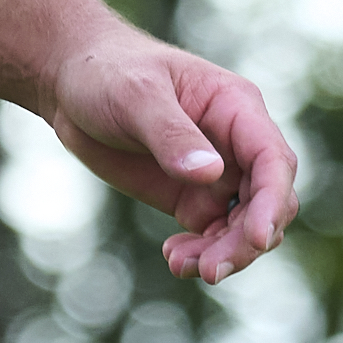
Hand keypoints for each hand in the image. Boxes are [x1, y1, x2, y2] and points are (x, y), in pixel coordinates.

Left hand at [39, 31, 298, 285]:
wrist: (70, 83)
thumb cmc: (107, 73)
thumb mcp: (135, 94)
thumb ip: (171, 133)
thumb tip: (212, 174)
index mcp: (236, 107)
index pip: (273, 160)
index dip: (272, 201)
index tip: (258, 238)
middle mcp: (236, 144)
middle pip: (267, 201)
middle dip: (247, 240)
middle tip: (210, 269)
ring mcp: (217, 174)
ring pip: (244, 226)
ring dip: (224, 253)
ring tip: (182, 265)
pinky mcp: (191, 197)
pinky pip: (213, 235)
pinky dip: (201, 252)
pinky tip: (174, 258)